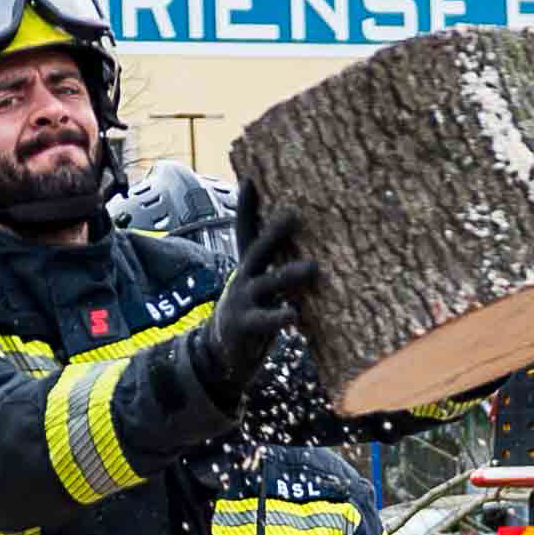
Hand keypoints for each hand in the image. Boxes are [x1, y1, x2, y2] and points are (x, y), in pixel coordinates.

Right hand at [200, 179, 317, 393]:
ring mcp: (243, 301)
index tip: (250, 179)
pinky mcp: (245, 326)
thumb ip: (276, 267)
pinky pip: (265, 320)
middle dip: (275, 233)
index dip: (247, 207)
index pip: (246, 231)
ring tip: (313, 268)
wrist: (219, 355)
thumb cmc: (251, 314)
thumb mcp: (258, 286)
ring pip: (268, 283)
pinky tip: (293, 314)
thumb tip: (310, 248)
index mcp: (248, 267)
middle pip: (258, 250)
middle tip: (294, 215)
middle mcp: (244, 279)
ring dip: (290, 274)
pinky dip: (280, 316)